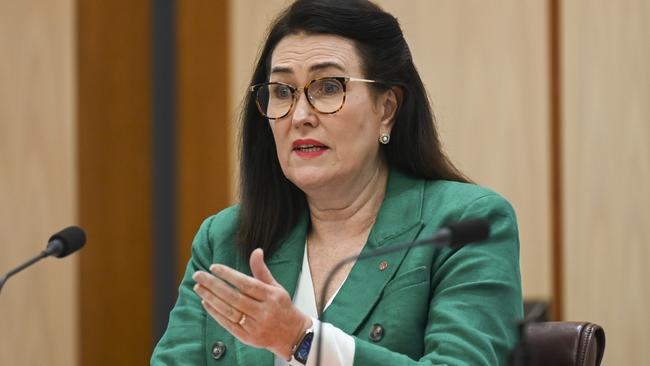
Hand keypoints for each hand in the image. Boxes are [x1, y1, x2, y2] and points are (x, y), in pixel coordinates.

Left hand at [192, 248, 311, 359]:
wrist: (292, 334)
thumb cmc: (281, 307)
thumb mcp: (276, 287)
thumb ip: (262, 270)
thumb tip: (256, 251)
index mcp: (271, 296)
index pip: (246, 284)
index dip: (229, 275)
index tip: (214, 267)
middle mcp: (263, 311)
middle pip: (234, 297)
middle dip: (214, 285)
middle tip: (198, 275)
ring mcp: (255, 326)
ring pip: (229, 311)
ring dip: (211, 299)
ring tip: (199, 288)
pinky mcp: (248, 338)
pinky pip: (228, 325)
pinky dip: (216, 314)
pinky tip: (206, 303)